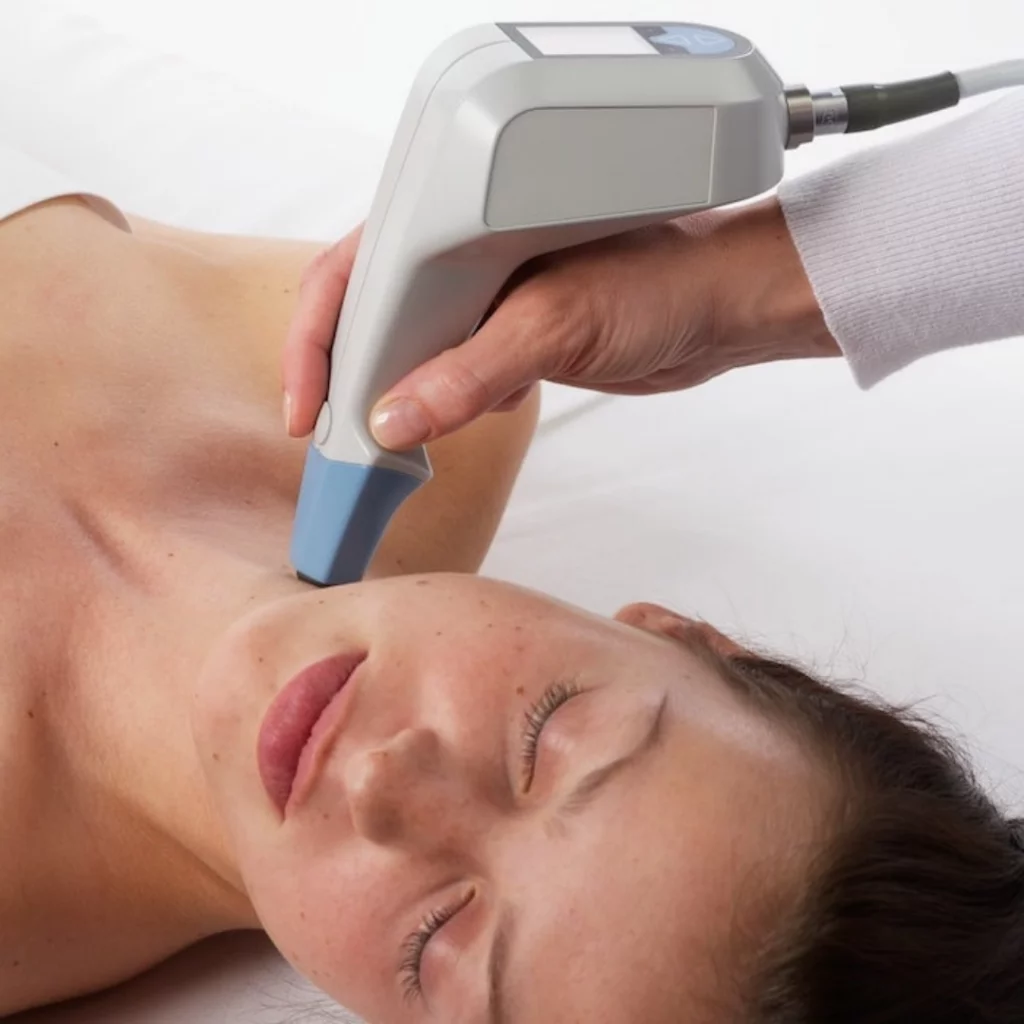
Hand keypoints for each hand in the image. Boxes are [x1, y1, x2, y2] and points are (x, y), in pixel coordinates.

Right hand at [282, 199, 837, 446]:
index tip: (306, 410)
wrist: (724, 307)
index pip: (350, 275)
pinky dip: (443, 406)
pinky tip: (456, 424)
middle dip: (344, 380)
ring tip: (382, 451)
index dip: (314, 342)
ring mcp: (483, 301)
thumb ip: (470, 372)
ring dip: (392, 400)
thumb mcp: (555, 325)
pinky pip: (451, 375)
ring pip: (407, 352)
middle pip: (367, 318)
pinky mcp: (508, 338)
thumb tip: (390, 421)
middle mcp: (459, 258)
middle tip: (331, 444)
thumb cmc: (660, 278)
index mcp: (455, 223)